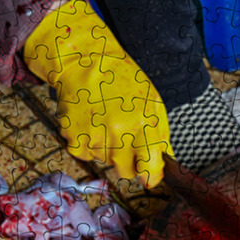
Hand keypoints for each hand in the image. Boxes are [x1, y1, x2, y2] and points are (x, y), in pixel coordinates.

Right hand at [22, 0, 171, 187]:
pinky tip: (91, 123)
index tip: (150, 176)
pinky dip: (87, 144)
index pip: (150, 170)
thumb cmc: (123, 81)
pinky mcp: (73, 136)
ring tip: (105, 121)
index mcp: (143, 125)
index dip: (151, 177)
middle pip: (125, 172)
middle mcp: (118, 133)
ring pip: (104, 162)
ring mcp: (94, 136)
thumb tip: (166, 164)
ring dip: (106, 149)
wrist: (85, 62)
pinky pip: (84, 154)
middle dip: (128, 163)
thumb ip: (160, 136)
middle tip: (125, 139)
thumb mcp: (152, 102)